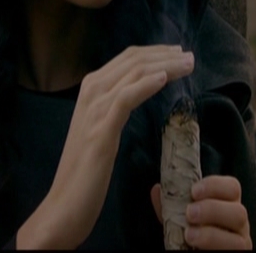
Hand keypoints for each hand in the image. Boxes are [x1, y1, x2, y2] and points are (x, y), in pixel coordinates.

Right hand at [16, 45, 194, 249]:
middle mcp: (91, 92)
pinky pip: (125, 99)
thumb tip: (139, 87)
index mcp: (91, 88)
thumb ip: (115, 104)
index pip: (128, 58)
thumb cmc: (87, 167)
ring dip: (165, 65)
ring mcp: (95, 110)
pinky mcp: (101, 131)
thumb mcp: (102, 126)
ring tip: (187, 64)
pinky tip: (163, 79)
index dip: (156, 52)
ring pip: (134, 74)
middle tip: (190, 57)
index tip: (179, 54)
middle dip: (165, 55)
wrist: (65, 203)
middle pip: (134, 61)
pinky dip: (146, 85)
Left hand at [150, 176, 251, 249]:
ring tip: (189, 235)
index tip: (194, 191)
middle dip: (213, 210)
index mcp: (228, 205)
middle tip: (189, 213)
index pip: (232, 187)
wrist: (194, 249)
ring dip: (212, 235)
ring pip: (238, 239)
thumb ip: (172, 205)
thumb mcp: (180, 218)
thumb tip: (157, 190)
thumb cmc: (190, 232)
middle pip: (239, 212)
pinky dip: (213, 250)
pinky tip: (196, 250)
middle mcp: (238, 224)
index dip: (215, 186)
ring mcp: (239, 243)